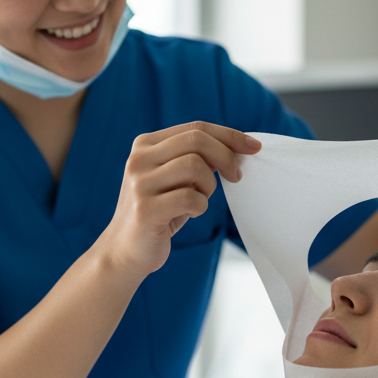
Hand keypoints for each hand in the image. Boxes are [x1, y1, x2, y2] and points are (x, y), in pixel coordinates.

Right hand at [97, 122, 260, 278]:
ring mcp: (139, 184)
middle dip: (226, 156)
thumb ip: (196, 158)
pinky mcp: (144, 209)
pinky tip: (191, 214)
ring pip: (195, 167)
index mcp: (145, 145)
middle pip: (197, 140)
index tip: (253, 147)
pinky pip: (191, 198)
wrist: (124, 250)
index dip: (229, 135)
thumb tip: (237, 146)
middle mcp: (138, 159)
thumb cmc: (159, 212)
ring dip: (209, 186)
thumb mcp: (173, 178)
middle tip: (236, 176)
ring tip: (200, 200)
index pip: (195, 127)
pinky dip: (200, 207)